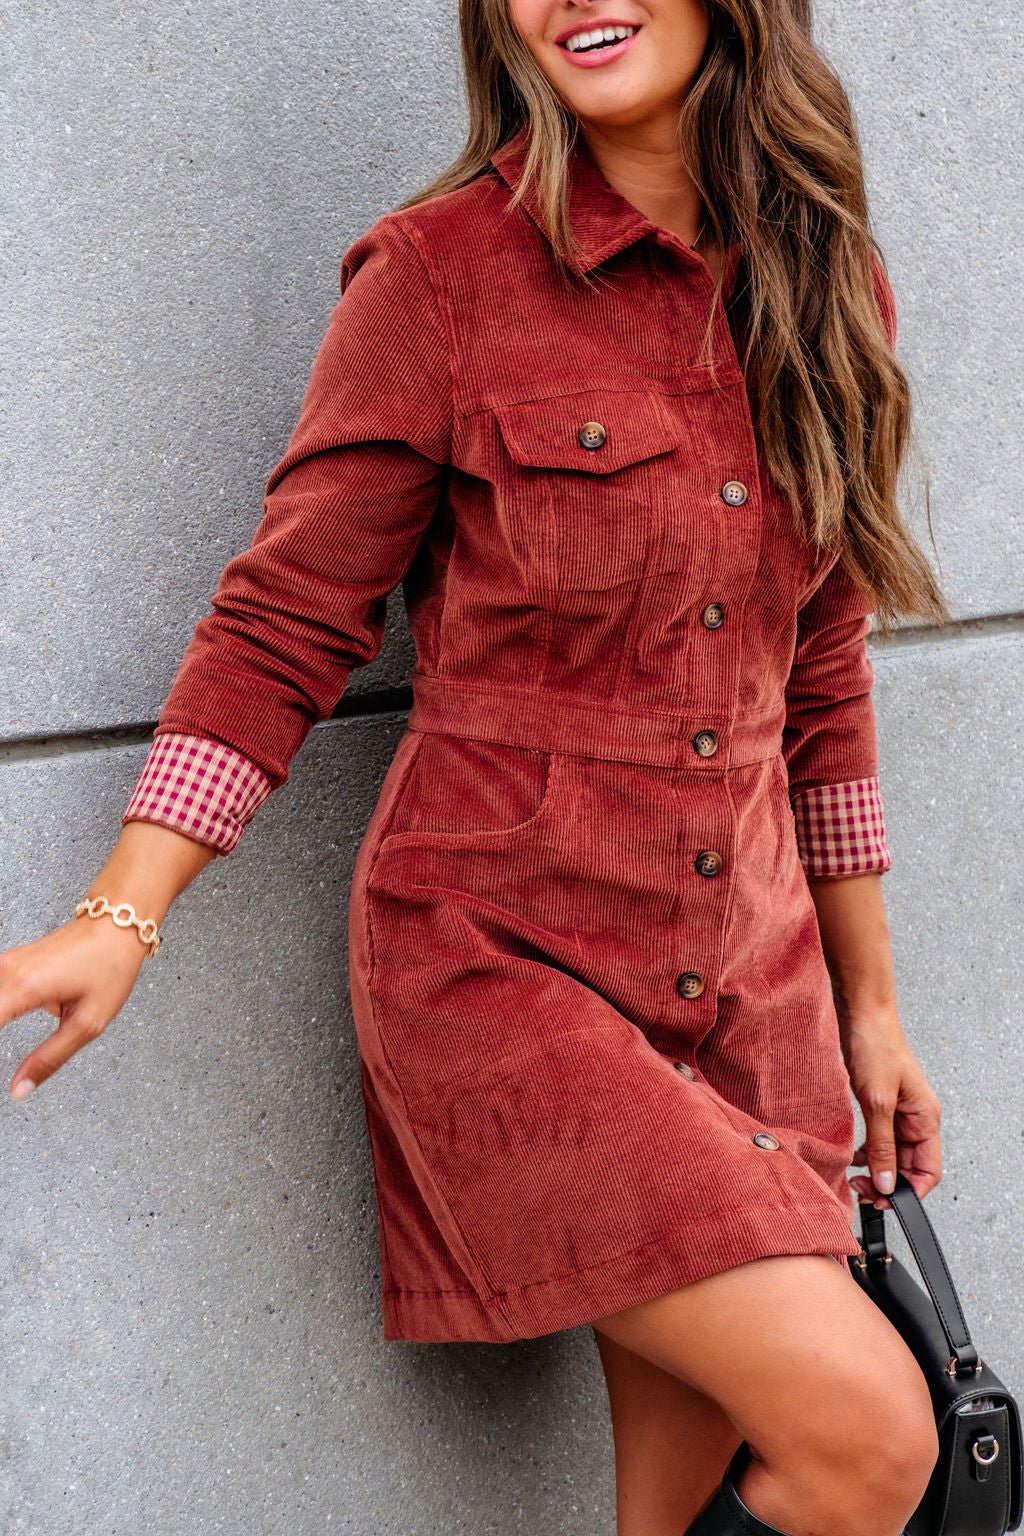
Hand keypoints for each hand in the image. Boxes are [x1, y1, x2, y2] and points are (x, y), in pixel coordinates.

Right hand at [0, 915, 151, 1099]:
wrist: (117, 925)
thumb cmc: (109, 965)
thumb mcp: (88, 1022)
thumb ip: (49, 1059)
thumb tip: (20, 1089)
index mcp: (25, 987)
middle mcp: (7, 971)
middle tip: (5, 1070)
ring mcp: (4, 964)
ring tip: (29, 1033)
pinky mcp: (7, 963)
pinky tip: (3, 1021)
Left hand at [840, 1007, 942, 1208]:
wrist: (862, 1016)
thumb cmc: (876, 1048)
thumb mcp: (877, 1102)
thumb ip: (883, 1146)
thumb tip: (886, 1183)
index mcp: (926, 1118)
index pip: (929, 1171)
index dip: (908, 1192)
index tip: (883, 1202)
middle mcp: (918, 1118)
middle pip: (910, 1167)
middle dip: (888, 1183)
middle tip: (861, 1191)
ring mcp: (900, 1112)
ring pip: (894, 1155)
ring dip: (877, 1169)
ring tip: (855, 1177)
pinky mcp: (883, 1105)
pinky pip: (882, 1139)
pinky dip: (870, 1152)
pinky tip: (854, 1156)